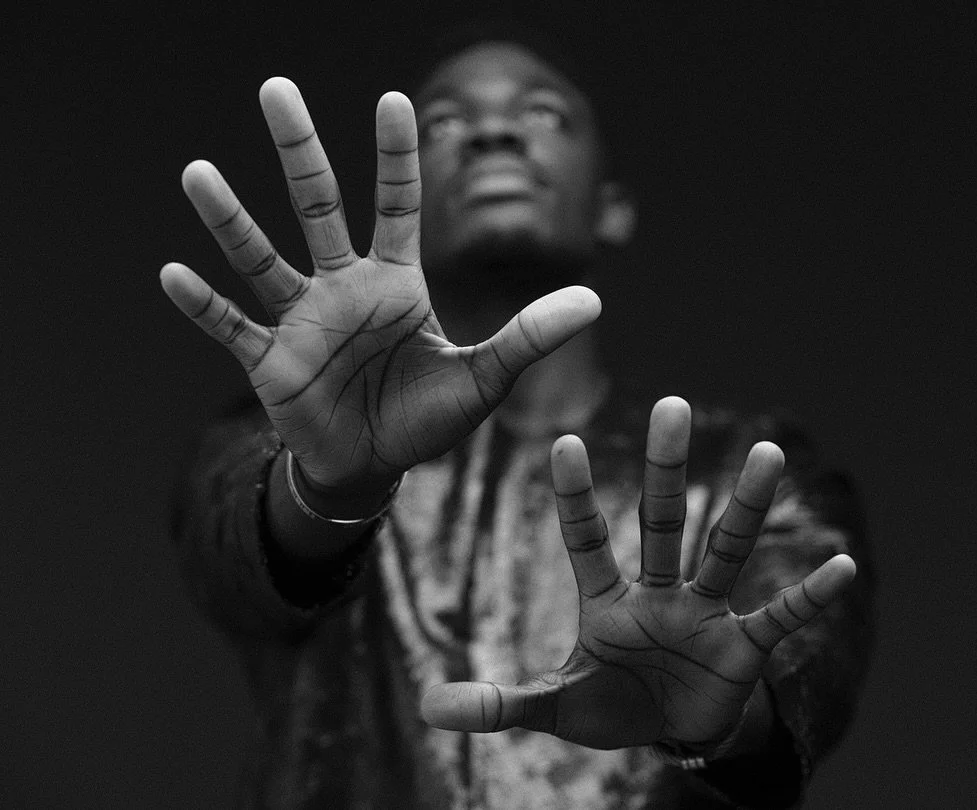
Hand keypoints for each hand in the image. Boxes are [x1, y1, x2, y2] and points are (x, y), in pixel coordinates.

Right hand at [160, 79, 599, 494]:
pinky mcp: (268, 361)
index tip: (394, 99)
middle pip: (318, 206)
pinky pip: (231, 328)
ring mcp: (300, 321)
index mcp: (395, 283)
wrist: (373, 467)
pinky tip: (173, 274)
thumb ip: (529, 336)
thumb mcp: (484, 377)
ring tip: (199, 173)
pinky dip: (204, 306)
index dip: (396, 155)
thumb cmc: (425, 418)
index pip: (397, 204)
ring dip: (231, 220)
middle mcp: (342, 287)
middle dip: (300, 149)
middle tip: (275, 87)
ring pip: (262, 258)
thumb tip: (595, 300)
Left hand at [421, 397, 855, 750]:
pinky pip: (779, 616)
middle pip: (660, 521)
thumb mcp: (555, 709)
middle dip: (664, 467)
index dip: (576, 496)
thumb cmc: (613, 707)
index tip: (563, 440)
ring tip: (767, 452)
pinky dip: (809, 597)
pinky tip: (842, 568)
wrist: (672, 731)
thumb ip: (499, 705)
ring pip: (724, 549)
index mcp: (607, 601)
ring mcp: (703, 613)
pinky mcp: (742, 645)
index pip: (588, 538)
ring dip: (745, 505)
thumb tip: (429, 709)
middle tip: (670, 404)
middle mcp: (657, 592)